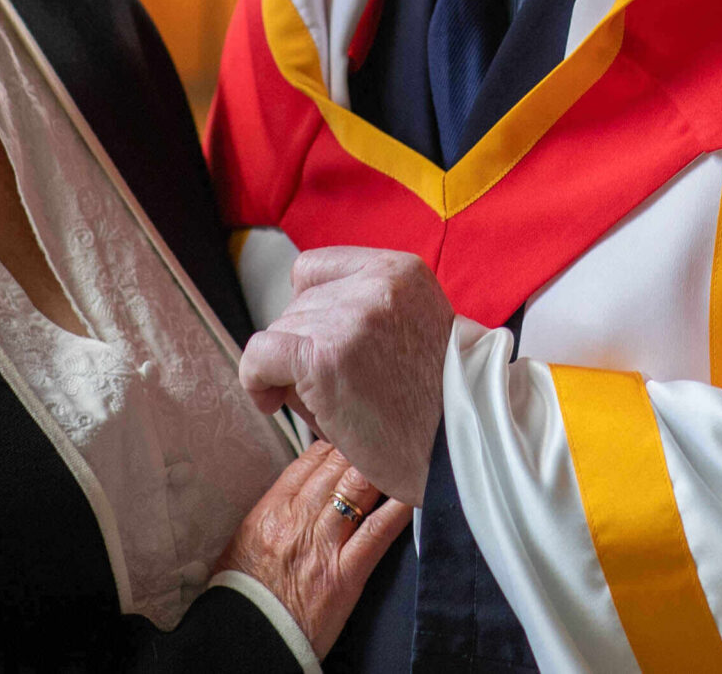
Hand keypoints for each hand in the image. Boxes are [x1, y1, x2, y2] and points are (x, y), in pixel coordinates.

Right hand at [218, 442, 411, 656]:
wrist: (247, 640)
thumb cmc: (246, 596)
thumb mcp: (246, 541)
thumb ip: (275, 511)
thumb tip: (300, 488)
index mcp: (270, 511)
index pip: (307, 461)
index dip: (334, 443)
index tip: (350, 433)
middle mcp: (297, 521)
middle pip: (335, 467)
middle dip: (360, 446)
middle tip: (381, 433)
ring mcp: (322, 546)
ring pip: (356, 488)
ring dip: (379, 467)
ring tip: (398, 452)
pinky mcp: (345, 575)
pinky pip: (377, 532)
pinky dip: (397, 509)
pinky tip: (411, 492)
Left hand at [237, 247, 452, 504]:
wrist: (465, 452)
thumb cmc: (437, 407)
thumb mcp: (413, 329)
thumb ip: (363, 312)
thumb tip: (288, 326)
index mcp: (399, 270)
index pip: (313, 269)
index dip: (309, 312)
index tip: (321, 347)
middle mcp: (374, 284)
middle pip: (295, 306)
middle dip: (303, 347)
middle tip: (335, 391)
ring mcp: (348, 318)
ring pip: (278, 333)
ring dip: (289, 371)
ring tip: (330, 405)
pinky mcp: (323, 358)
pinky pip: (259, 357)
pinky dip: (256, 382)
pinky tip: (273, 404)